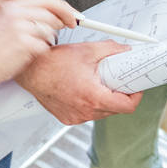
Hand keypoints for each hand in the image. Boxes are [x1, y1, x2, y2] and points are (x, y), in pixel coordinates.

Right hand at [0, 0, 72, 84]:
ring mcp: (22, 29)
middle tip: (70, 27)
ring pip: (51, 31)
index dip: (63, 8)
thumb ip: (28, 15)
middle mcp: (17, 14)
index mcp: (14, 6)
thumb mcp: (8, 22)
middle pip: (53, 14)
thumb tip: (56, 14)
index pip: (47, 0)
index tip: (73, 15)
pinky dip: (41, 51)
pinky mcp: (25, 44)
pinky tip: (29, 53)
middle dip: (63, 22)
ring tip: (35, 45)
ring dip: (49, 39)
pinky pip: (45, 46)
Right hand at [15, 41, 139, 124]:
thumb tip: (124, 50)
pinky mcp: (67, 118)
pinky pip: (87, 114)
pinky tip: (83, 90)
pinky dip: (90, 103)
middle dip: (120, 94)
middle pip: (116, 109)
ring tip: (97, 83)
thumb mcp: (86, 51)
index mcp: (93, 97)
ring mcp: (75, 117)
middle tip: (117, 80)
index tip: (135, 87)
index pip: (127, 106)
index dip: (136, 95)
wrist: (30, 71)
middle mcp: (84, 111)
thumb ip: (111, 49)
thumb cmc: (51, 63)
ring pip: (102, 112)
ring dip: (104, 100)